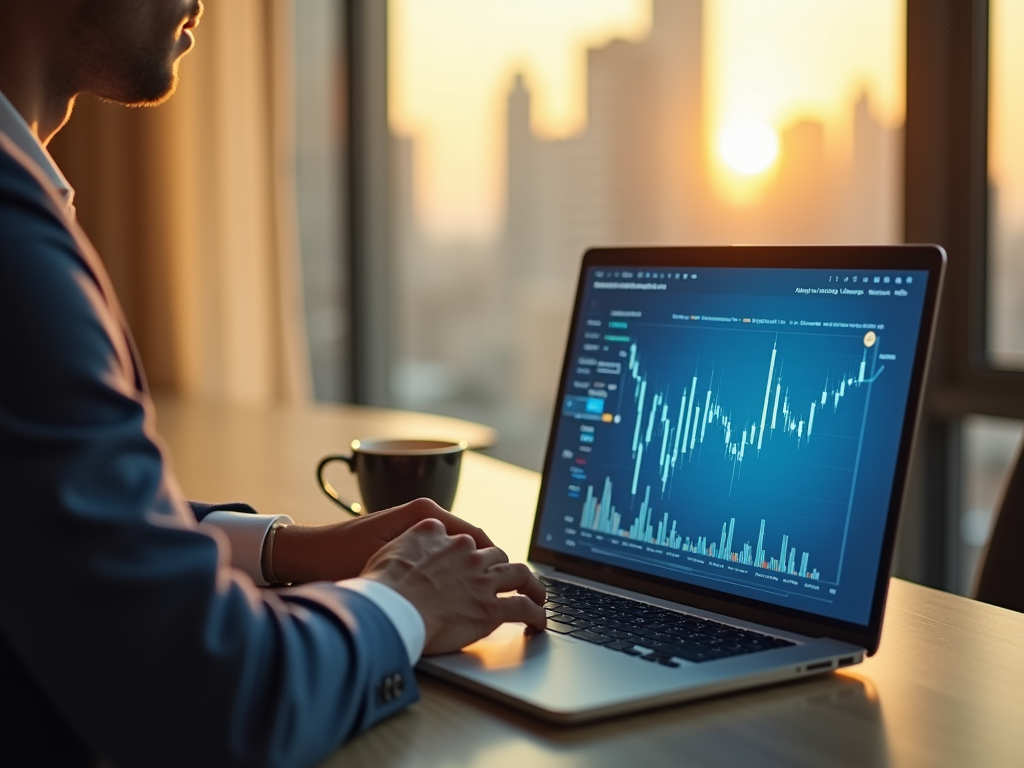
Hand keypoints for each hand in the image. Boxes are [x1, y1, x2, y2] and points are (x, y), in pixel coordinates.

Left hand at [271, 498, 493, 583]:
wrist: (306, 556)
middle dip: (487, 567)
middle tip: (501, 594)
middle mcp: (423, 515)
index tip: (510, 582)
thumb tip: (467, 568)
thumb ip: (427, 562)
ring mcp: (415, 527)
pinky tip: (453, 594)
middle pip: (471, 542)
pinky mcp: (405, 540)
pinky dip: (450, 571)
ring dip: (470, 571)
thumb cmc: (340, 557)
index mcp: (424, 513)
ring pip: (457, 550)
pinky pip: (440, 554)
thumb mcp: (386, 559)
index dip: (495, 560)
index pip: (476, 535)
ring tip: (483, 597)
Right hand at [360, 518, 546, 654]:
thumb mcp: (389, 549)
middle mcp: (465, 552)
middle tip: (508, 579)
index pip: (464, 539)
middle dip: (502, 567)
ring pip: (518, 574)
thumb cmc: (380, 585)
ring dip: (531, 584)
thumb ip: (407, 545)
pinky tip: (540, 621)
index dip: (472, 553)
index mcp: (439, 534)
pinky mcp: (491, 607)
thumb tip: (411, 550)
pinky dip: (537, 614)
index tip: (473, 561)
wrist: (389, 607)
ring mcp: (481, 579)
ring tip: (537, 594)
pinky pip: (523, 608)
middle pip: (495, 555)